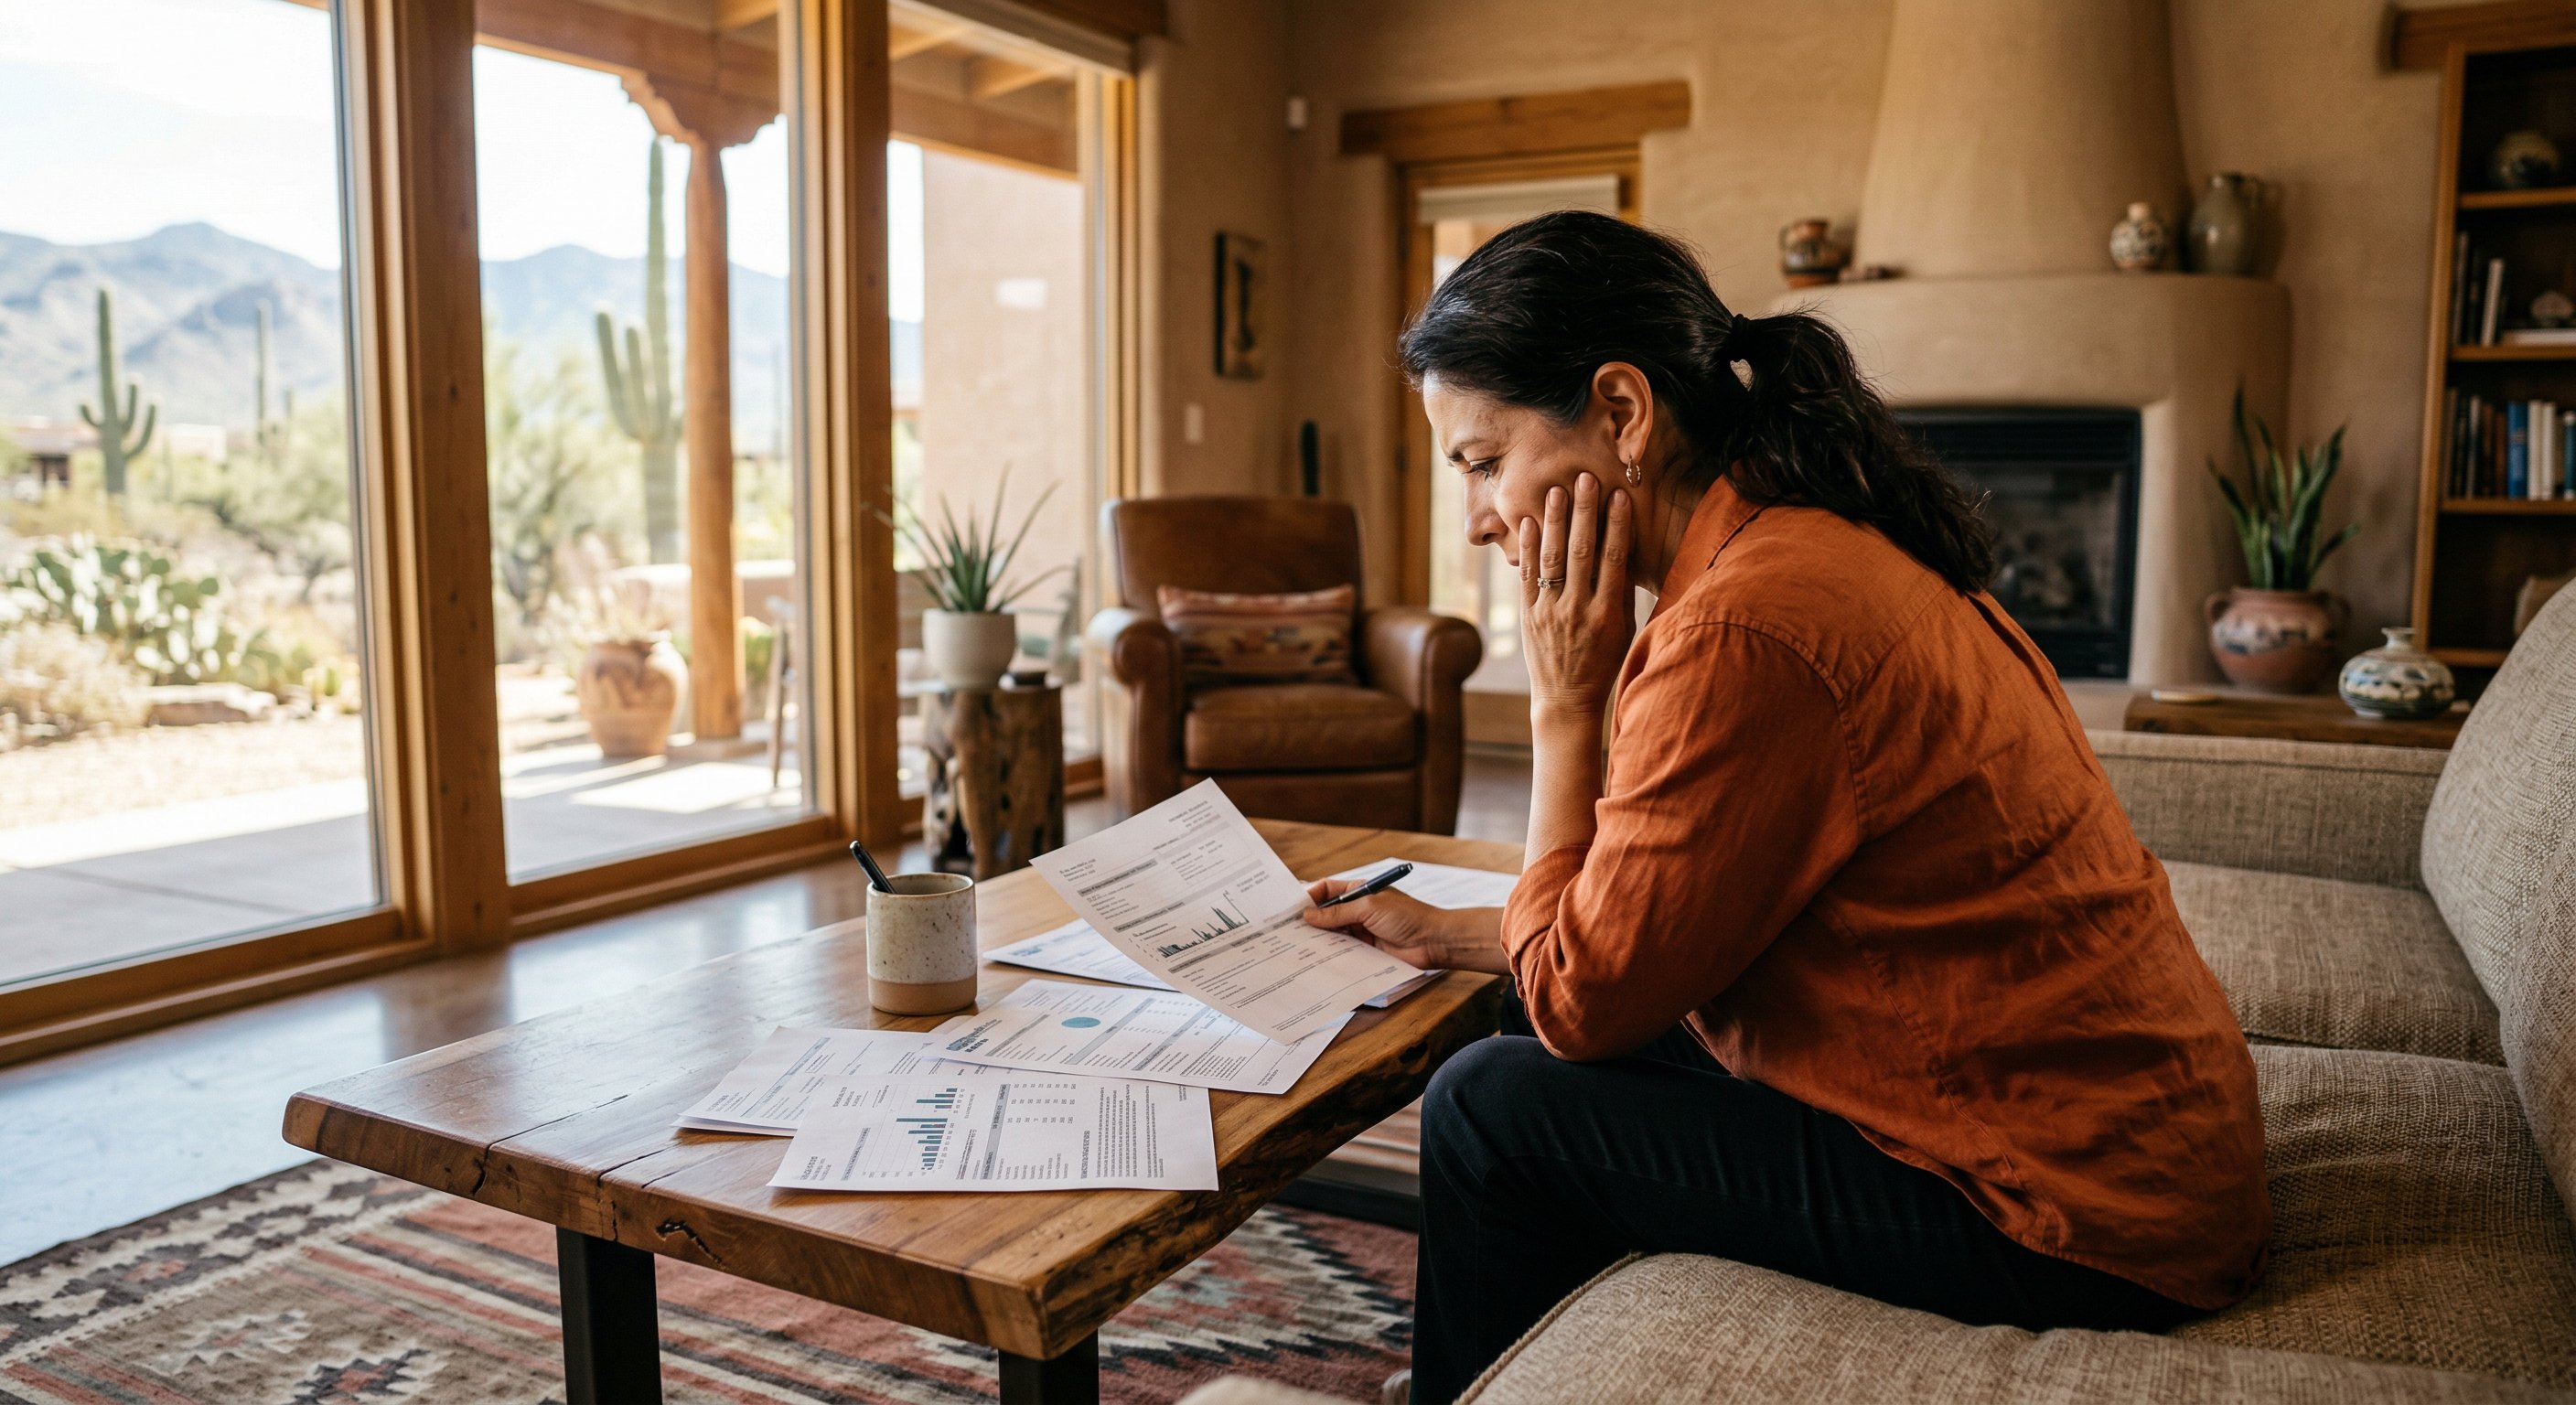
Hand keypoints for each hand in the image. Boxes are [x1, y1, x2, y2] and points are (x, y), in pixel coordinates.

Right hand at [1301, 879, 1507, 973]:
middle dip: (1308, 920)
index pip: (1327, 890)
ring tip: (1294, 947)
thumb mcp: (1370, 908)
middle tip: (1285, 930)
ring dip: (1317, 940)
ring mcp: (1361, 931)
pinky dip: (1329, 955)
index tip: (1289, 907)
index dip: (1309, 896)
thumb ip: (1338, 914)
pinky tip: (1315, 960)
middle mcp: (1358, 910)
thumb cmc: (1408, 917)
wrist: (1434, 942)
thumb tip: (1309, 916)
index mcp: (1359, 891)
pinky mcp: (1365, 950)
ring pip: (1332, 934)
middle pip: (1326, 913)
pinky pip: (1342, 952)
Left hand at [1520, 472, 1633, 722]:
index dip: (1616, 526)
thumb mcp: (1623, 630)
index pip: (1613, 561)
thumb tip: (1626, 547)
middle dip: (1583, 512)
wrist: (1566, 698)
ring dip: (1554, 522)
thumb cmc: (1603, 661)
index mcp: (1607, 614)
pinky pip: (1527, 576)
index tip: (1619, 496)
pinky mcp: (1528, 615)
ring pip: (1552, 559)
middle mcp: (1577, 610)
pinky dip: (1527, 548)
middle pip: (1582, 553)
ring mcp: (1549, 612)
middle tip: (1584, 478)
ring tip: (1556, 490)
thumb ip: (1623, 591)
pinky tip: (1529, 521)